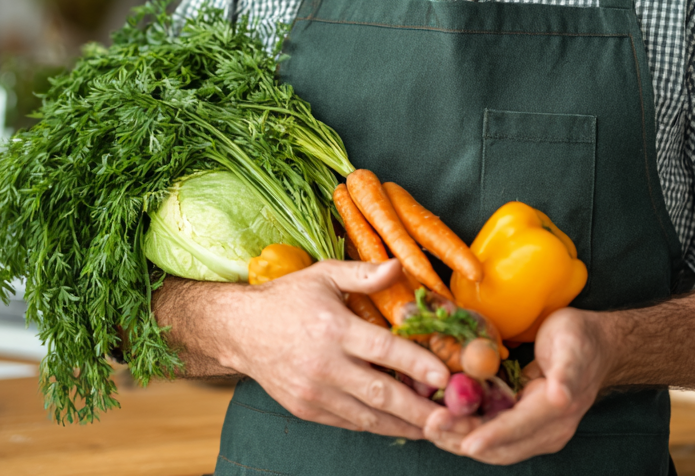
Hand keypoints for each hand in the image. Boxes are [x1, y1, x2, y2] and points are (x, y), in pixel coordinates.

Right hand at [214, 258, 449, 439]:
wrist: (241, 331)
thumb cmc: (288, 297)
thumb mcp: (324, 274)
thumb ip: (363, 273)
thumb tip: (399, 266)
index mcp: (333, 328)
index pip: (383, 351)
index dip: (417, 364)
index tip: (446, 374)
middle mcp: (325, 365)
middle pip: (381, 393)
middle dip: (420, 408)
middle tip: (453, 415)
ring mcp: (315, 393)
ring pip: (368, 417)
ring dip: (404, 425)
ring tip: (435, 427)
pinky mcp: (307, 410)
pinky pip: (349, 423)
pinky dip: (377, 426)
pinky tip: (400, 424)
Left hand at [423, 307, 611, 463]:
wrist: (596, 345)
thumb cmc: (581, 339)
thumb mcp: (573, 347)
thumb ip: (566, 374)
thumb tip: (560, 396)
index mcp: (557, 412)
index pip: (518, 429)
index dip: (492, 436)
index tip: (467, 442)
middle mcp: (547, 430)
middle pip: (500, 445)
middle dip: (464, 439)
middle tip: (431, 424)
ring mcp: (535, 430)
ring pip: (493, 445)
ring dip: (461, 438)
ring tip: (430, 425)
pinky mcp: (524, 423)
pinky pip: (493, 434)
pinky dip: (469, 430)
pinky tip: (446, 419)